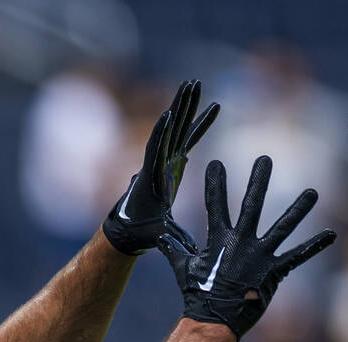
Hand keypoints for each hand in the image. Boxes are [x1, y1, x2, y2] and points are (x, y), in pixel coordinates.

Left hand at [102, 79, 218, 255]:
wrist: (133, 228)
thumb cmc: (143, 232)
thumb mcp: (158, 235)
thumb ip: (171, 239)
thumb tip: (186, 252)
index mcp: (151, 175)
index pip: (155, 149)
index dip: (161, 133)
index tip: (167, 114)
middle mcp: (157, 161)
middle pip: (169, 128)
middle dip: (179, 106)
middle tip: (190, 84)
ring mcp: (166, 158)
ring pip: (179, 127)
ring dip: (189, 105)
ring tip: (197, 83)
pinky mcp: (174, 161)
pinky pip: (190, 137)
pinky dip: (201, 123)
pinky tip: (214, 108)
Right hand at [159, 157, 335, 339]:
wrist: (213, 320)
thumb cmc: (197, 295)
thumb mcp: (183, 268)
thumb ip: (173, 249)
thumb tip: (156, 238)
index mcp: (219, 239)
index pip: (215, 204)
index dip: (214, 183)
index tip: (216, 163)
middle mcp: (242, 242)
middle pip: (252, 204)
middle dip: (258, 180)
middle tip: (265, 158)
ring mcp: (260, 256)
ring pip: (282, 226)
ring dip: (298, 209)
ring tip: (312, 192)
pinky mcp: (274, 272)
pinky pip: (297, 256)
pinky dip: (314, 245)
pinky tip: (330, 234)